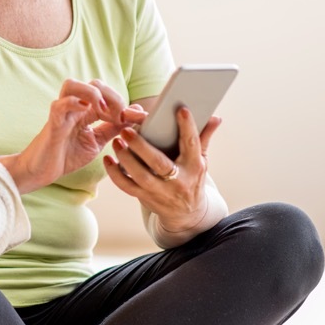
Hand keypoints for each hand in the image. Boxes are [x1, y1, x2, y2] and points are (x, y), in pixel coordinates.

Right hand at [5, 79, 145, 192]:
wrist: (41, 172)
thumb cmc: (65, 155)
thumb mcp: (97, 141)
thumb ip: (114, 127)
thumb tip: (137, 113)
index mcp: (85, 110)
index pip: (106, 93)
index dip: (123, 102)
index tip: (134, 119)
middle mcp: (73, 107)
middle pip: (94, 83)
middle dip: (112, 97)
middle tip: (120, 117)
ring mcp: (61, 113)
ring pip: (72, 85)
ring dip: (92, 94)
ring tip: (103, 112)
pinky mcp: (52, 123)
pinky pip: (60, 105)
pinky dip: (74, 103)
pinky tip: (87, 111)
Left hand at [102, 106, 220, 233]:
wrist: (187, 214)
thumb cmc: (192, 179)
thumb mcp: (201, 160)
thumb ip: (204, 138)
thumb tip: (216, 117)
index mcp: (194, 166)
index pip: (191, 144)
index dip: (187, 127)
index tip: (181, 110)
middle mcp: (178, 180)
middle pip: (159, 163)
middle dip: (141, 147)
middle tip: (127, 130)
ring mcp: (160, 191)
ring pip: (140, 176)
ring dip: (125, 159)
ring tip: (116, 141)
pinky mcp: (145, 197)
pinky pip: (126, 186)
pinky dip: (115, 174)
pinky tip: (108, 159)